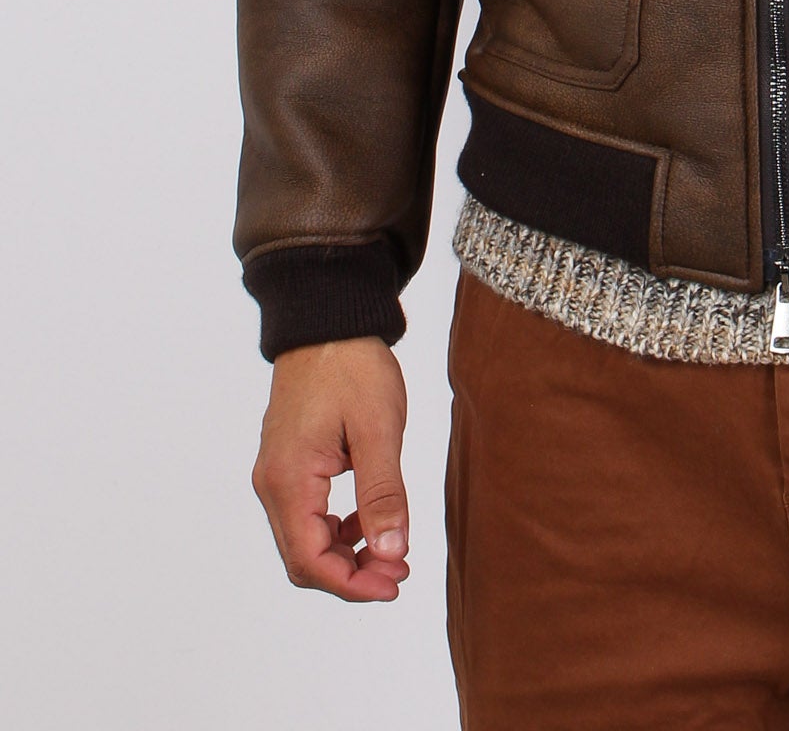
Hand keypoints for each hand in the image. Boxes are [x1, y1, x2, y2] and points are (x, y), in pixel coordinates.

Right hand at [251, 336, 410, 600]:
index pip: (310, 560)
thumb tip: (389, 552)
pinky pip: (305, 514)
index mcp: (289, 479)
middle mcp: (272, 483)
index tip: (393, 583)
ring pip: (303, 539)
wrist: (328, 320)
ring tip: (391, 550)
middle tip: (398, 570)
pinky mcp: (287, 463)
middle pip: (303, 558)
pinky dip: (336, 529)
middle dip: (350, 575)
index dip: (352, 585)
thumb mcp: (378, 430)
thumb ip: (383, 495)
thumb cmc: (352, 367)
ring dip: (345, 555)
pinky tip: (369, 519)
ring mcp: (276, 473)